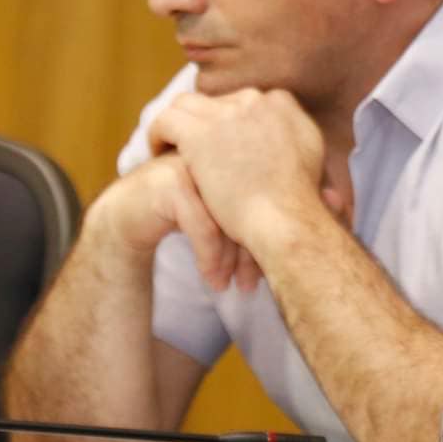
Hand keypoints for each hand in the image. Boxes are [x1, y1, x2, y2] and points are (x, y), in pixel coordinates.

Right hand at [89, 151, 261, 293]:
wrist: (130, 213)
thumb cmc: (187, 211)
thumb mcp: (226, 209)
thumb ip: (258, 210)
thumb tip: (312, 222)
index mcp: (240, 154)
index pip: (267, 196)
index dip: (273, 233)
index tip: (274, 267)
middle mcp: (220, 155)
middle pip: (250, 206)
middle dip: (254, 250)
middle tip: (256, 282)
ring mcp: (194, 166)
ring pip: (228, 219)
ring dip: (232, 260)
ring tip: (238, 286)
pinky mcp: (171, 185)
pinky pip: (203, 228)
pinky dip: (210, 259)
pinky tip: (213, 280)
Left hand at [147, 89, 327, 254]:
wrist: (286, 218)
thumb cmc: (299, 200)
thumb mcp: (312, 156)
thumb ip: (296, 137)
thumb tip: (287, 138)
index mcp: (282, 103)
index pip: (244, 101)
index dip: (230, 121)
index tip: (221, 141)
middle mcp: (255, 100)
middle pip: (217, 101)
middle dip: (205, 122)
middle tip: (195, 147)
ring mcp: (227, 113)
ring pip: (186, 104)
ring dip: (178, 122)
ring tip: (170, 144)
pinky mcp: (199, 133)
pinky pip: (165, 120)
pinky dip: (158, 133)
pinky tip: (157, 150)